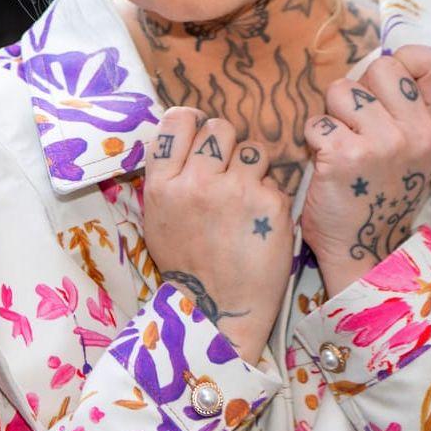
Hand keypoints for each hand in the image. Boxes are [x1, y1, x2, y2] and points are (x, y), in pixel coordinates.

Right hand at [142, 107, 294, 363]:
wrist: (218, 310)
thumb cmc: (186, 263)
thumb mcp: (157, 217)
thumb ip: (168, 175)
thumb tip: (184, 134)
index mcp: (162, 184)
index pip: (179, 120)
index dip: (193, 122)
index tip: (201, 135)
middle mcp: (196, 182)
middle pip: (219, 127)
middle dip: (226, 144)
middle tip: (227, 170)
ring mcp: (236, 191)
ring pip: (252, 149)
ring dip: (252, 168)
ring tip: (246, 197)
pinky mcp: (271, 205)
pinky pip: (273, 180)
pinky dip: (269, 196)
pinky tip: (261, 220)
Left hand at [299, 45, 430, 297]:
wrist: (364, 251)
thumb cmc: (380, 194)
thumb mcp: (414, 153)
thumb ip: (408, 109)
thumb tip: (386, 60)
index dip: (408, 59)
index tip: (388, 83)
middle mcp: (415, 134)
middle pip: (382, 66)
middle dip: (360, 89)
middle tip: (357, 125)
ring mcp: (382, 143)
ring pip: (342, 90)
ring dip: (332, 115)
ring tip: (341, 145)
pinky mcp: (345, 154)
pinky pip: (317, 121)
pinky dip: (313, 139)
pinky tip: (326, 163)